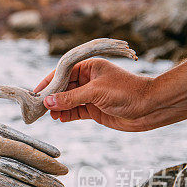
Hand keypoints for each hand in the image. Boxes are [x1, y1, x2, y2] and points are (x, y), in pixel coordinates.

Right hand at [34, 58, 157, 131]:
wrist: (150, 108)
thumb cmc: (127, 93)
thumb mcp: (95, 93)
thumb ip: (71, 98)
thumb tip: (48, 102)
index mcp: (89, 67)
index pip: (63, 72)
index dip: (49, 82)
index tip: (36, 92)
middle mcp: (89, 80)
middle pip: (64, 87)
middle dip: (52, 97)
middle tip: (40, 107)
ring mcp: (91, 95)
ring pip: (68, 101)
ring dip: (58, 108)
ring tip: (49, 115)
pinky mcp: (94, 109)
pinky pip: (75, 111)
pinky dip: (67, 115)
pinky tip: (60, 119)